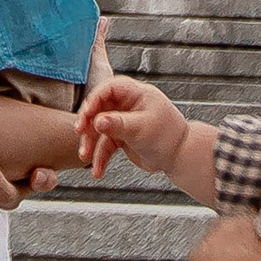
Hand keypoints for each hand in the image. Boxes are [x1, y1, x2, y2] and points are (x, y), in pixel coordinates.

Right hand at [78, 70, 213, 197]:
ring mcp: (124, 121)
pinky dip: (100, 158)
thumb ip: (118, 124)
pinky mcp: (122, 138)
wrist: (180, 157)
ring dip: (90, 143)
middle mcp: (127, 105)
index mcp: (136, 94)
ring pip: (99, 129)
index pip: (109, 89)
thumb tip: (96, 121)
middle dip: (88, 122)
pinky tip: (97, 171)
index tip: (86, 115)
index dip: (94, 100)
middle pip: (99, 108)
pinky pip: (106, 145)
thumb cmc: (167, 137)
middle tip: (79, 133)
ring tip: (84, 157)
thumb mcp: (141, 128)